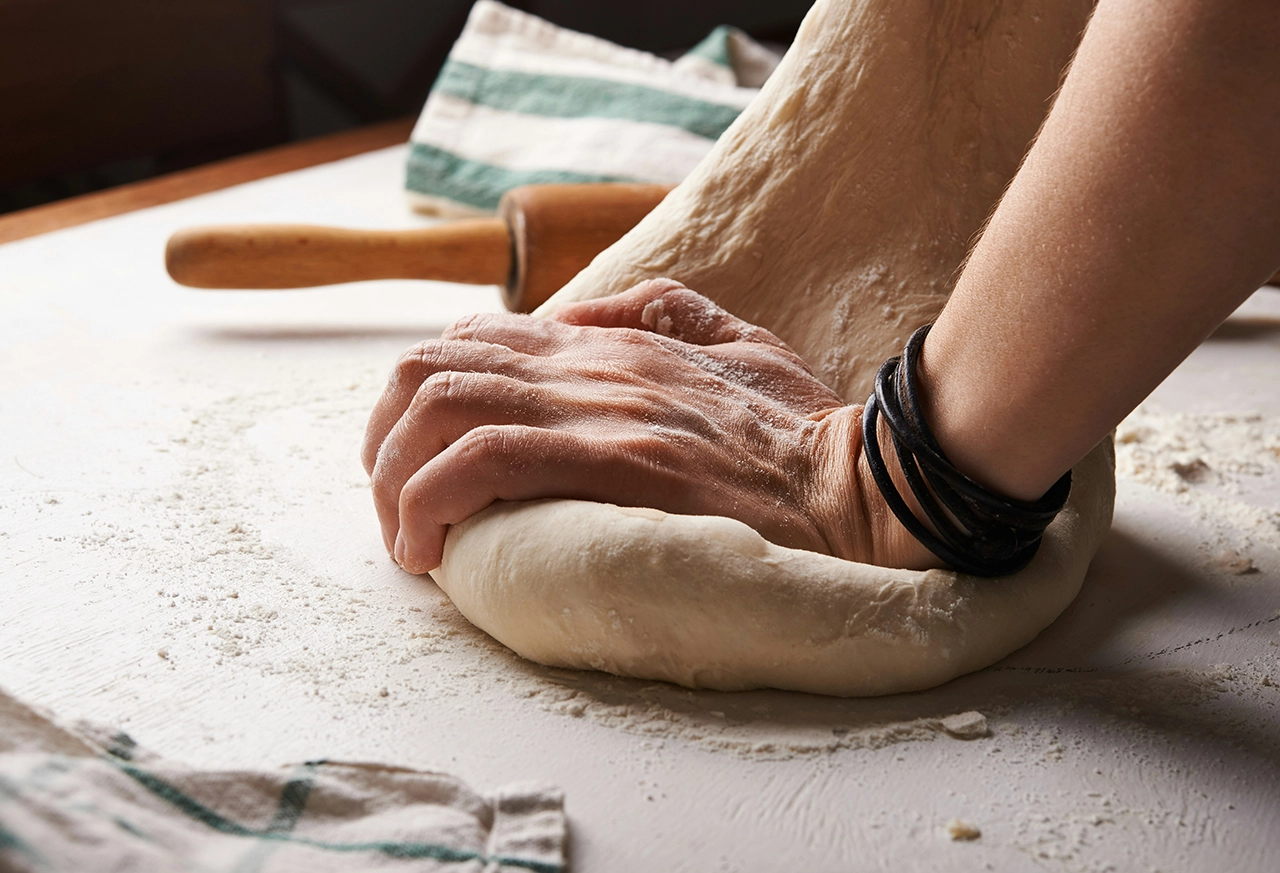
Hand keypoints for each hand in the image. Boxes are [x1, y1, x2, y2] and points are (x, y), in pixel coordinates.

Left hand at [361, 279, 935, 573]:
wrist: (862, 484)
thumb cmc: (803, 431)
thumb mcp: (737, 341)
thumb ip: (662, 311)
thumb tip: (583, 312)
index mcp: (610, 342)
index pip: (473, 339)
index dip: (421, 398)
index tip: (420, 463)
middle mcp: (590, 363)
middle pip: (431, 367)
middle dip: (384, 440)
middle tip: (395, 507)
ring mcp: (599, 408)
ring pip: (440, 407)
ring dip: (395, 478)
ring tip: (407, 539)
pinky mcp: (613, 460)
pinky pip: (481, 461)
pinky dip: (430, 501)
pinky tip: (430, 550)